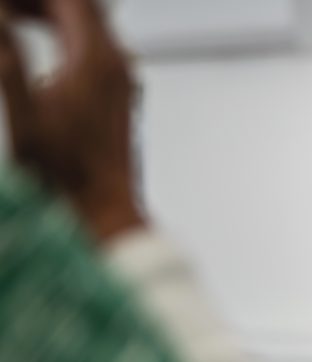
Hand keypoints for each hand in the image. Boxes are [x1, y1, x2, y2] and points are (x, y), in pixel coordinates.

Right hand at [0, 0, 143, 240]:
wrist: (105, 214)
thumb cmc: (63, 175)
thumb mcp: (21, 115)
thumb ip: (6, 61)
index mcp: (97, 58)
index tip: (6, 7)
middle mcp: (118, 64)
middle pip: (81, 6)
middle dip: (41, 1)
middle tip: (9, 11)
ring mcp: (123, 80)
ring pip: (89, 25)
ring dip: (49, 12)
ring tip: (11, 17)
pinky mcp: (121, 96)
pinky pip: (94, 47)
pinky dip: (63, 33)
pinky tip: (31, 43)